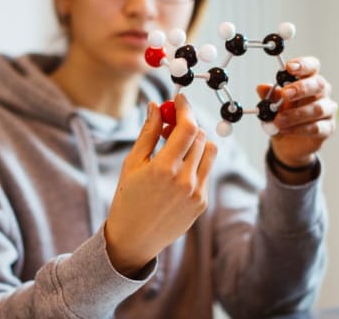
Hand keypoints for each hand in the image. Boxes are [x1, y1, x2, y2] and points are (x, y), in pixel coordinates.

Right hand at [104, 94, 217, 276]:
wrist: (134, 239)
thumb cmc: (128, 198)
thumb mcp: (132, 164)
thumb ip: (147, 133)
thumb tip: (156, 106)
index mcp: (163, 169)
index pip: (187, 128)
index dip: (185, 108)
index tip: (179, 99)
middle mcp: (184, 181)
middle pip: (201, 136)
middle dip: (188, 123)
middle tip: (171, 122)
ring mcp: (196, 193)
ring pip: (210, 151)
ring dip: (196, 140)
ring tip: (175, 145)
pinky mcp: (202, 203)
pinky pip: (206, 170)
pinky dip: (195, 161)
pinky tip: (177, 167)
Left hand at [257, 56, 336, 183]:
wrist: (287, 142)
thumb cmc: (283, 116)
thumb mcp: (272, 105)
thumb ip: (269, 96)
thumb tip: (261, 87)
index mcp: (309, 80)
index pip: (312, 67)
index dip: (303, 65)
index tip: (289, 67)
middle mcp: (321, 93)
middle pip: (318, 84)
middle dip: (301, 88)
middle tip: (285, 94)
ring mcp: (327, 110)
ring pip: (317, 108)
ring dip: (295, 114)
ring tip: (278, 120)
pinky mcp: (327, 128)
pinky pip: (317, 127)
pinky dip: (299, 129)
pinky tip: (285, 130)